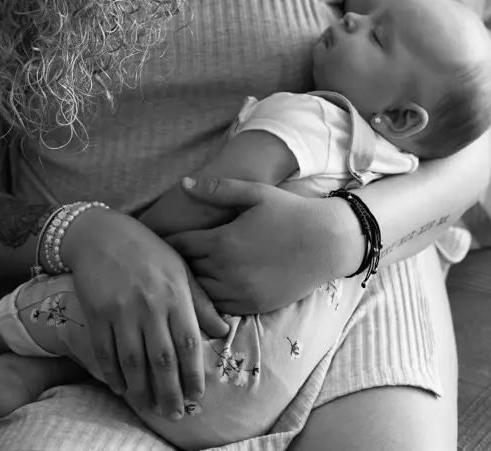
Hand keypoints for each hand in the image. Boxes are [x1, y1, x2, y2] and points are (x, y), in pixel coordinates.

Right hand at [60, 207, 229, 419]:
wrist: (102, 234)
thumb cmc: (148, 251)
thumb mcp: (181, 268)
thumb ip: (200, 301)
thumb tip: (223, 330)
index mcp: (175, 294)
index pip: (188, 344)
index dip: (193, 375)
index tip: (197, 397)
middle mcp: (150, 305)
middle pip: (162, 360)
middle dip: (169, 392)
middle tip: (174, 414)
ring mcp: (121, 311)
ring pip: (133, 362)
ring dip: (142, 391)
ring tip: (150, 408)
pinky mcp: (97, 314)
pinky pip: (105, 352)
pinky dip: (113, 374)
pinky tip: (121, 389)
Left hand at [167, 177, 357, 313]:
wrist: (327, 242)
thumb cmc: (291, 212)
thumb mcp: (255, 193)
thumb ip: (217, 189)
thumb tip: (183, 184)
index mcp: (223, 241)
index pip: (179, 246)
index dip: (169, 242)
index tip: (162, 239)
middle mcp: (227, 270)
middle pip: (185, 271)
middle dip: (177, 263)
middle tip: (168, 258)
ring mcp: (240, 292)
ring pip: (200, 293)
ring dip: (193, 284)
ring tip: (188, 273)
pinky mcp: (253, 306)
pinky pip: (220, 307)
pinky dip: (212, 298)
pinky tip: (212, 286)